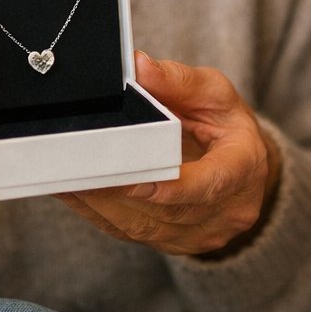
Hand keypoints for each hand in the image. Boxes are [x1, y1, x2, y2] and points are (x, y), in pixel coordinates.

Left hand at [56, 52, 278, 256]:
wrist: (240, 166)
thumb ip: (178, 81)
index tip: (135, 180)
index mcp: (244, 169)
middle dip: (121, 190)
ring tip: (66, 176)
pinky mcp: (171, 243)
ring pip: (143, 227)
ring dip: (101, 202)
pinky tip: (72, 190)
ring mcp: (199, 235)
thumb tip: (138, 67)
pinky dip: (97, 212)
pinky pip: (129, 233)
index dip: (172, 187)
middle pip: (168, 210)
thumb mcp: (215, 93)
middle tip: (81, 168)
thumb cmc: (226, 125)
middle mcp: (227, 211)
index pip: (210, 184)